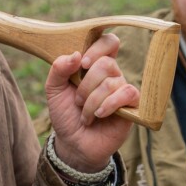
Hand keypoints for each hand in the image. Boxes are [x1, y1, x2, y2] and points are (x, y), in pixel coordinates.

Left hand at [46, 32, 138, 172]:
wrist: (73, 144)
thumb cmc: (66, 114)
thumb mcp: (54, 90)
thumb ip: (58, 69)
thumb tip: (76, 54)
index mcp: (95, 65)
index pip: (108, 42)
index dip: (98, 47)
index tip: (83, 62)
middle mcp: (112, 75)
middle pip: (107, 63)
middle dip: (86, 84)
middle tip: (78, 101)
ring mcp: (122, 90)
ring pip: (112, 82)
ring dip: (92, 101)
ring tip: (85, 115)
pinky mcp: (131, 106)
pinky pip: (127, 93)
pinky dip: (109, 104)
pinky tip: (99, 115)